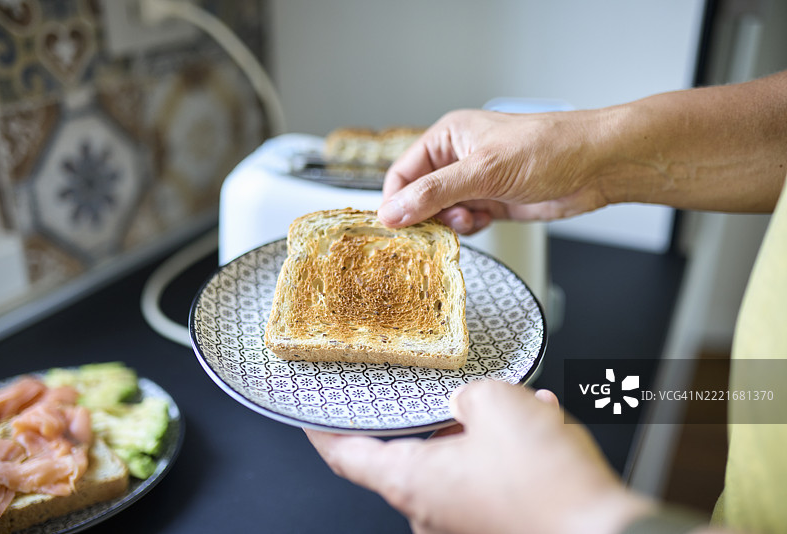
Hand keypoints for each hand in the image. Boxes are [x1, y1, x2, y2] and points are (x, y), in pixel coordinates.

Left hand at [305, 380, 651, 533]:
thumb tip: (466, 403)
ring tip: (517, 402)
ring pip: (459, 457)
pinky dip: (507, 446)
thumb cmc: (545, 486)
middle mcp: (430, 509)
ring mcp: (464, 520)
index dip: (324, 431)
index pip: (346, 456)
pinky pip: (489, 474)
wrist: (604, 532)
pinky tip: (538, 422)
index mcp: (412, 482)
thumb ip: (467, 395)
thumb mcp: (496, 406)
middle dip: (432, 413)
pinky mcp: (496, 522)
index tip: (312, 413)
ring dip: (483, 425)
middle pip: (410, 450)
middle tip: (444, 388)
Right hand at [378, 109, 613, 233]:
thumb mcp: (483, 171)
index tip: (395, 226)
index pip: (403, 173)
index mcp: (449, 137)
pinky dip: (471, 228)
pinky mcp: (494, 203)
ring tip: (473, 218)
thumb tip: (393, 212)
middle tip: (441, 226)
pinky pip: (467, 222)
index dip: (396, 200)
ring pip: (443, 214)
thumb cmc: (549, 148)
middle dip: (428, 215)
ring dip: (453, 223)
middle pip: (420, 197)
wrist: (598, 167)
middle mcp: (459, 159)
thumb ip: (434, 193)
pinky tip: (487, 221)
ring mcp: (477, 183)